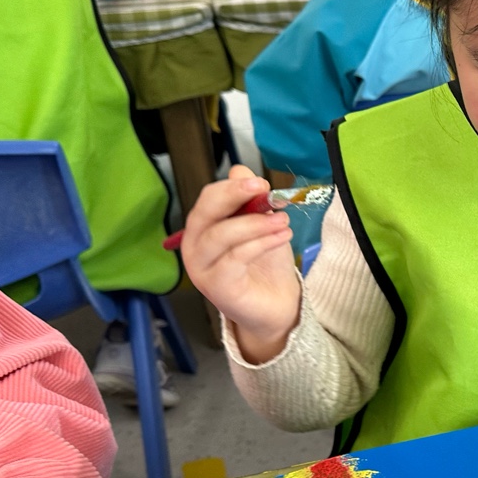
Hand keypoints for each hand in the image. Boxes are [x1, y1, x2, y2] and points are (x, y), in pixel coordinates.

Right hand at [181, 165, 301, 362]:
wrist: (275, 305)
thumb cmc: (265, 263)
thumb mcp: (261, 225)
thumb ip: (250, 200)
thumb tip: (241, 171)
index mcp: (202, 228)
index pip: (208, 199)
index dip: (233, 187)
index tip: (262, 183)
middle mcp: (194, 247)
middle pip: (205, 213)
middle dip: (234, 196)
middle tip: (264, 189)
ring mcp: (202, 269)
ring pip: (221, 235)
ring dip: (255, 223)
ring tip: (283, 220)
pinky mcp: (217, 287)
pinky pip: (235, 258)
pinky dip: (261, 243)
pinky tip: (282, 236)